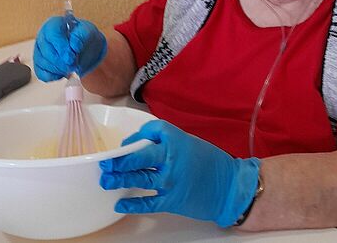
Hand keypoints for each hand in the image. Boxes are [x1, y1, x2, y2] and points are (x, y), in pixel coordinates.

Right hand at [33, 16, 106, 80]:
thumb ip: (82, 35)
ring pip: (43, 62)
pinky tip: (62, 73)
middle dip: (61, 61)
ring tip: (71, 68)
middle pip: (46, 50)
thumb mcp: (88, 32)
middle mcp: (43, 36)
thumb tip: (74, 45)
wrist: (85, 50)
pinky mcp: (39, 64)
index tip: (71, 56)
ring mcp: (39, 51)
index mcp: (54, 24)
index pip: (52, 33)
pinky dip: (53, 76)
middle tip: (73, 65)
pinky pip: (41, 73)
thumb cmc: (84, 38)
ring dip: (59, 69)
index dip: (61, 46)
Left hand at [100, 120, 259, 226]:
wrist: (230, 186)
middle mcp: (169, 158)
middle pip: (137, 156)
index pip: (148, 132)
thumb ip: (165, 141)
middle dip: (119, 160)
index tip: (126, 145)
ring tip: (106, 180)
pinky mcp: (171, 200)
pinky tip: (120, 203)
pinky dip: (132, 203)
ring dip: (119, 180)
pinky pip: (147, 202)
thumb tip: (141, 144)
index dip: (133, 138)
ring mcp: (169, 180)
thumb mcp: (188, 141)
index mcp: (175, 139)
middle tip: (106, 162)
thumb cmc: (209, 161)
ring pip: (138, 178)